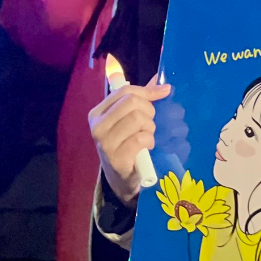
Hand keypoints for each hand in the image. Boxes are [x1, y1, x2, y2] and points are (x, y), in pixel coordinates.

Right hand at [90, 76, 170, 203]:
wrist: (121, 180)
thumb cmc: (126, 145)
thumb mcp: (128, 121)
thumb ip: (141, 99)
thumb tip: (160, 79)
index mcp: (98, 112)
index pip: (124, 90)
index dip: (147, 91)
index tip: (163, 93)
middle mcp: (97, 125)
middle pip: (132, 102)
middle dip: (149, 111)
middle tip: (149, 124)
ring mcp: (105, 142)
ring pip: (138, 118)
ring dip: (150, 128)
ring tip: (147, 137)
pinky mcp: (116, 158)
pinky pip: (141, 138)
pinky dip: (149, 141)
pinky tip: (146, 147)